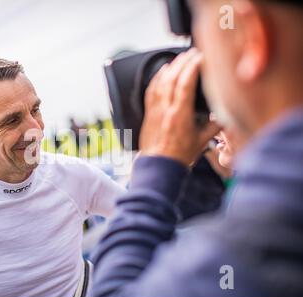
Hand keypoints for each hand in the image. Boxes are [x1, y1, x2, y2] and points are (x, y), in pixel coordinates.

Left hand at [139, 48, 220, 165]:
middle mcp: (166, 109)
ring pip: (160, 82)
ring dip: (170, 67)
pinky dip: (157, 78)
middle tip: (193, 53)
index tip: (201, 57)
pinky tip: (162, 71)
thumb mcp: (202, 141)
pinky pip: (151, 91)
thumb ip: (214, 126)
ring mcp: (155, 110)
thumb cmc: (179, 157)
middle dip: (183, 62)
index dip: (193, 67)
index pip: (186, 83)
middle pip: (172, 78)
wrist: (158, 166)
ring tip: (180, 58)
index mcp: (180, 115)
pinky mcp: (148, 114)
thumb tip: (225, 115)